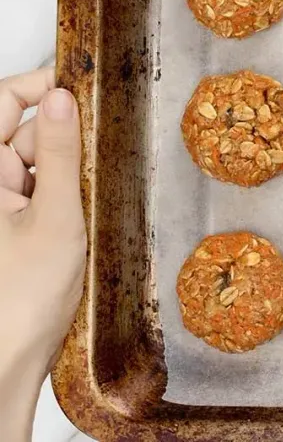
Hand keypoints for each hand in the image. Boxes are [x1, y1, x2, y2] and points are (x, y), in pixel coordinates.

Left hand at [0, 68, 84, 441]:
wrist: (9, 362)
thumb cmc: (22, 297)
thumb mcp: (55, 216)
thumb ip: (58, 153)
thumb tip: (64, 98)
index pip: (3, 100)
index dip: (42, 85)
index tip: (86, 83)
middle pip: (21, 128)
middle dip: (64, 130)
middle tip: (109, 139)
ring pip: (35, 159)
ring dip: (68, 163)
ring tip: (100, 183)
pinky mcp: (13, 224)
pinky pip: (40, 187)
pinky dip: (66, 189)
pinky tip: (90, 206)